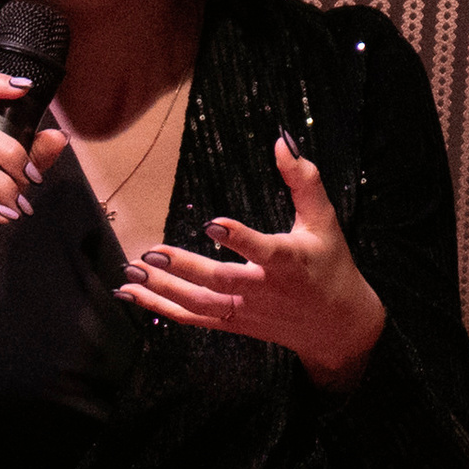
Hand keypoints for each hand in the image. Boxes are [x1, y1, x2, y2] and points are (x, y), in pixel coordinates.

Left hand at [116, 132, 386, 388]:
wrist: (337, 325)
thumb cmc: (330, 264)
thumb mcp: (324, 221)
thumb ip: (304, 181)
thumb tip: (283, 142)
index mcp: (290, 262)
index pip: (263, 251)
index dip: (239, 239)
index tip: (212, 224)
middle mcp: (265, 289)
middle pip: (221, 282)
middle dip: (186, 269)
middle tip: (153, 254)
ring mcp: (246, 309)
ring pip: (200, 303)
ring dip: (163, 289)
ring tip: (132, 271)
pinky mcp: (233, 322)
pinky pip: (192, 317)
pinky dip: (159, 307)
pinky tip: (131, 294)